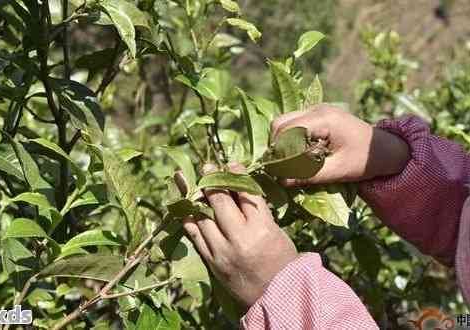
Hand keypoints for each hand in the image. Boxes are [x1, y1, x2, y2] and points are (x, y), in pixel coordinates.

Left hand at [182, 164, 297, 306]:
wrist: (276, 296)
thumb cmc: (282, 261)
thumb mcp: (276, 231)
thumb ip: (257, 211)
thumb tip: (239, 188)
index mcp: (262, 229)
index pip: (246, 194)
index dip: (237, 175)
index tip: (231, 164)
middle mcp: (240, 239)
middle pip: (220, 202)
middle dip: (212, 181)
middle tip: (207, 168)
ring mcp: (223, 251)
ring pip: (203, 217)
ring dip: (197, 198)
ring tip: (194, 185)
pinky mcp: (212, 262)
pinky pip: (196, 237)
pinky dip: (191, 221)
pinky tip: (187, 209)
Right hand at [271, 105, 410, 185]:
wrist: (386, 149)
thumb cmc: (365, 160)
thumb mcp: (338, 171)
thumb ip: (309, 175)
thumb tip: (281, 181)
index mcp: (323, 119)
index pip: (286, 130)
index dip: (278, 151)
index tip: (278, 172)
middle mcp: (316, 109)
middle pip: (280, 123)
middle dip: (276, 146)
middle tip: (280, 169)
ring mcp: (316, 109)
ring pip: (284, 122)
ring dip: (282, 143)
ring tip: (289, 164)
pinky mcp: (317, 116)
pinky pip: (294, 124)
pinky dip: (290, 140)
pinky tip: (298, 156)